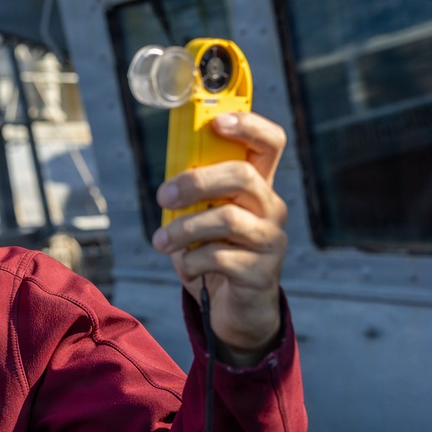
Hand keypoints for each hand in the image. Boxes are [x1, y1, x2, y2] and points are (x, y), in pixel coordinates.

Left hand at [151, 112, 287, 355]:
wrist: (235, 310)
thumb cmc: (214, 254)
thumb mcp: (202, 218)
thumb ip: (194, 196)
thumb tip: (168, 182)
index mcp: (257, 186)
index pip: (269, 142)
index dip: (248, 124)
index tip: (216, 121)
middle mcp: (271, 208)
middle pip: (242, 176)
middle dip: (195, 182)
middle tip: (163, 197)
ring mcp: (270, 240)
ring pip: (227, 218)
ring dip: (184, 228)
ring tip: (160, 241)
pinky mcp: (261, 272)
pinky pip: (220, 257)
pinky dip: (191, 261)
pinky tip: (184, 266)